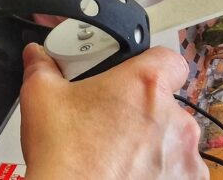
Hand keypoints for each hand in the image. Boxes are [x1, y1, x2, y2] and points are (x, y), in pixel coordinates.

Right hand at [20, 44, 206, 179]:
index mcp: (145, 86)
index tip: (132, 76)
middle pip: (165, 104)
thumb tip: (37, 55)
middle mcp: (175, 121)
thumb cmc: (65, 154)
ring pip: (172, 142)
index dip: (151, 65)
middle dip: (141, 110)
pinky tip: (125, 174)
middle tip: (109, 120)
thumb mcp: (40, 94)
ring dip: (152, 145)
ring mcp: (185, 160)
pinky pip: (177, 174)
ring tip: (115, 153)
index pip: (169, 59)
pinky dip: (157, 174)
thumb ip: (42, 65)